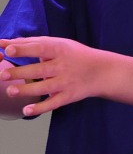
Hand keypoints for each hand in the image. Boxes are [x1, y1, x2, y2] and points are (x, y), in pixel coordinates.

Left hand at [0, 37, 115, 117]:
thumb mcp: (58, 44)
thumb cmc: (74, 55)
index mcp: (60, 49)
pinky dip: (40, 108)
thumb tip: (4, 43)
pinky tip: (26, 110)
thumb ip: (31, 43)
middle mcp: (63, 66)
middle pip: (40, 69)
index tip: (8, 49)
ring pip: (44, 88)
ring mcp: (66, 82)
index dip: (24, 49)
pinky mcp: (69, 96)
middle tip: (3, 75)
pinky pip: (53, 103)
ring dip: (26, 90)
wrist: (103, 71)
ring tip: (10, 91)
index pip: (40, 47)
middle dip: (20, 72)